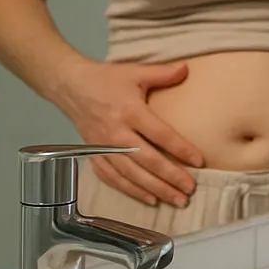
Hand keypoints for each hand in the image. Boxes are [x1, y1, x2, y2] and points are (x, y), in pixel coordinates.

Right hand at [58, 60, 205, 206]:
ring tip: (175, 199)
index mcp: (130, 112)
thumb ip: (163, 73)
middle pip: (147, 161)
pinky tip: (148, 198)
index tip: (199, 161)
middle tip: (190, 190)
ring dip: (154, 189)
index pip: (160, 135)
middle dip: (170, 177)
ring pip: (131, 174)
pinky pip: (112, 177)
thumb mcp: (135, 71)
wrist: (70, 86)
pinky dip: (129, 190)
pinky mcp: (94, 154)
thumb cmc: (105, 79)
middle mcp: (116, 133)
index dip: (180, 149)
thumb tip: (187, 69)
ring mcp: (103, 147)